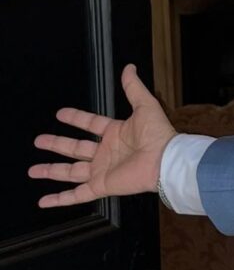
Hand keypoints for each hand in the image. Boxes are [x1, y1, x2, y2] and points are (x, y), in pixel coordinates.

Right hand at [30, 64, 175, 207]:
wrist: (164, 160)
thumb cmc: (158, 134)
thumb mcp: (145, 105)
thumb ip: (133, 88)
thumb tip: (129, 68)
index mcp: (116, 134)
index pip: (90, 124)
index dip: (76, 118)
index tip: (60, 113)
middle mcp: (107, 153)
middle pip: (75, 149)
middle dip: (56, 144)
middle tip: (39, 140)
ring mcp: (102, 170)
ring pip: (70, 172)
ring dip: (51, 171)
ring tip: (33, 170)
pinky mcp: (101, 186)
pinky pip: (76, 195)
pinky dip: (60, 200)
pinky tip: (43, 201)